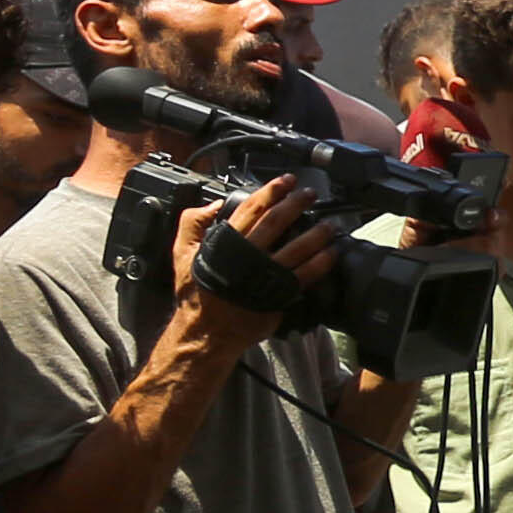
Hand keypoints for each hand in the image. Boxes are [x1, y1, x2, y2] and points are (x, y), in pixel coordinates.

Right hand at [172, 176, 342, 338]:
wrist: (206, 331)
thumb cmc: (196, 293)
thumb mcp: (180, 253)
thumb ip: (192, 222)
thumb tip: (214, 203)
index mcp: (226, 242)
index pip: (252, 208)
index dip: (271, 191)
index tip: (287, 181)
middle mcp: (248, 256)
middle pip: (277, 222)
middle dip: (297, 204)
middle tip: (310, 194)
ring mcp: (265, 276)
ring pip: (296, 247)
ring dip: (316, 233)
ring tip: (329, 223)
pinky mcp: (278, 295)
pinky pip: (304, 275)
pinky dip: (320, 263)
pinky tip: (331, 252)